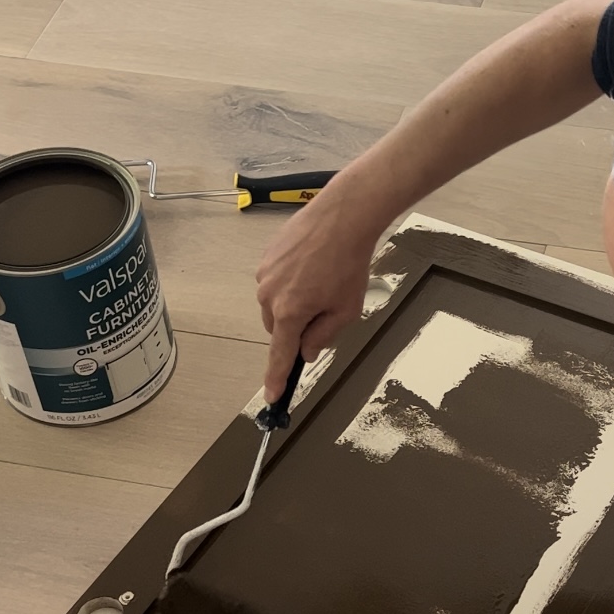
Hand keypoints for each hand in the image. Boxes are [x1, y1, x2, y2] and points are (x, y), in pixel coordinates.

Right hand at [254, 189, 379, 400]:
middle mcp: (269, 295)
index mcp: (289, 313)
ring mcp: (265, 274)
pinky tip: (312, 267)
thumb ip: (323, 336)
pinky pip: (275, 282)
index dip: (275, 378)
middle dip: (297, 328)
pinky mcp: (266, 257)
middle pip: (278, 329)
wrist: (342, 216)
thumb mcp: (346, 310)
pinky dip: (291, 282)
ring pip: (275, 304)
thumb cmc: (348, 263)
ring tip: (321, 282)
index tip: (271, 397)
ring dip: (294, 303)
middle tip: (325, 310)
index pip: (279, 356)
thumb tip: (306, 350)